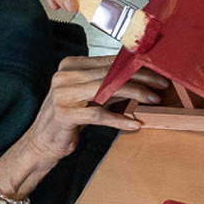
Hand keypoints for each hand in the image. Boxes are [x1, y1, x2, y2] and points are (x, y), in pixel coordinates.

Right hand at [0, 56, 158, 199]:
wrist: (41, 142)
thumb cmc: (70, 117)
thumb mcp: (91, 95)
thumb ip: (110, 82)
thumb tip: (143, 74)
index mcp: (71, 65)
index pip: (110, 61)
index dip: (136, 65)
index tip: (158, 70)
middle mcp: (65, 76)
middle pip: (111, 73)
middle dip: (142, 78)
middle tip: (163, 84)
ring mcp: (62, 94)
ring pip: (107, 89)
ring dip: (136, 94)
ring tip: (154, 100)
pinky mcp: (64, 114)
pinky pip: (98, 115)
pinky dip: (119, 120)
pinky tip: (135, 124)